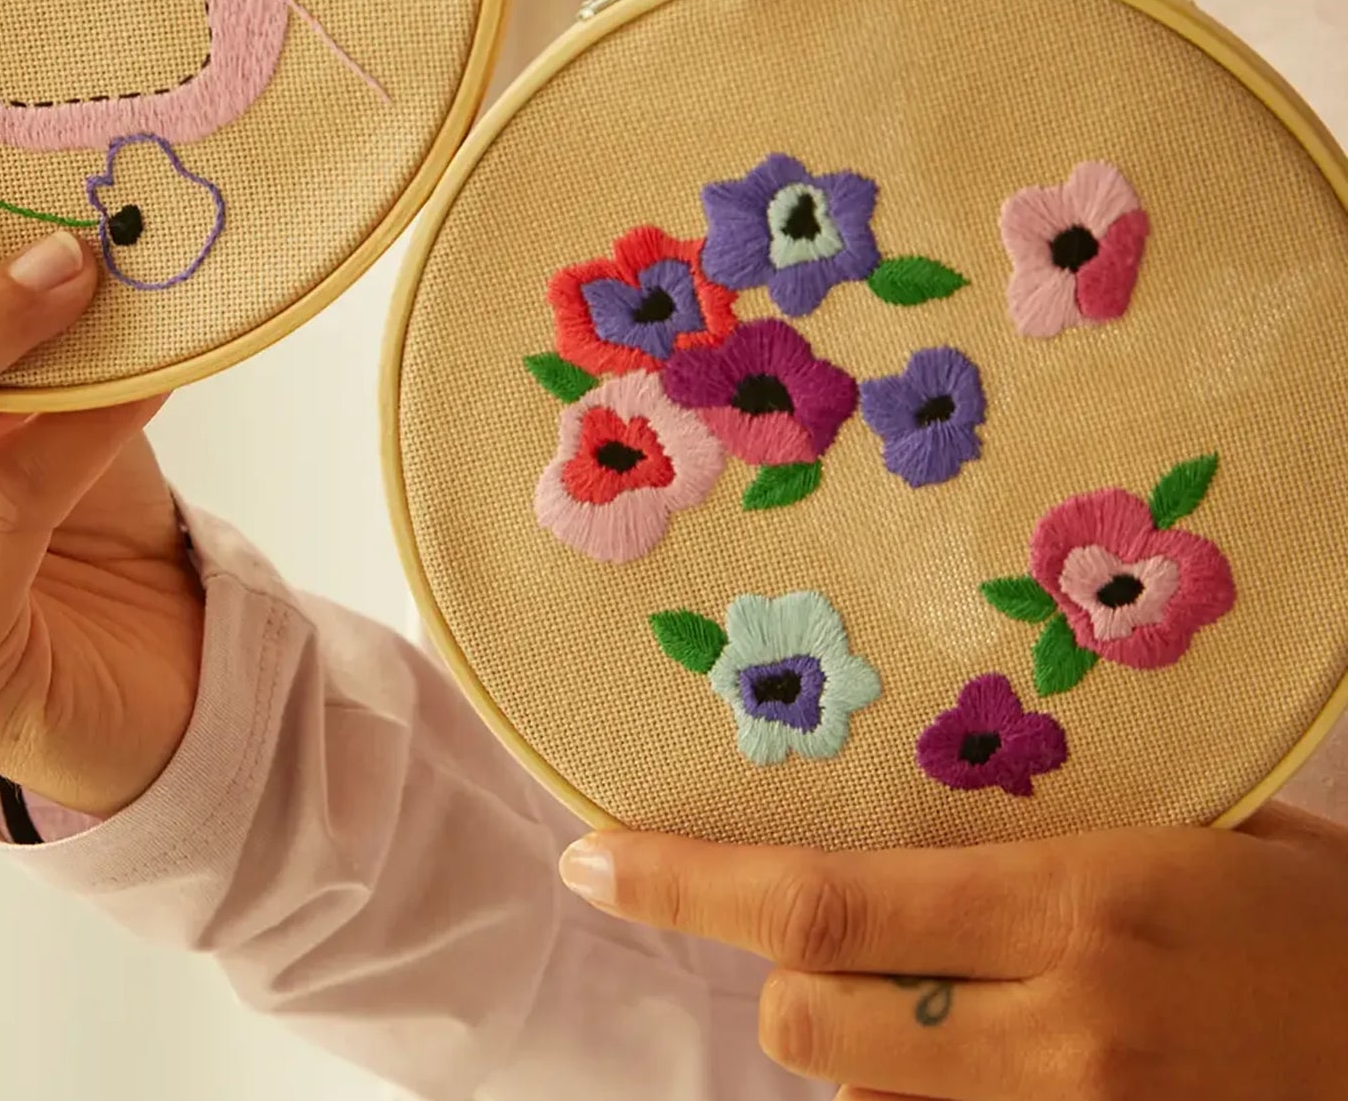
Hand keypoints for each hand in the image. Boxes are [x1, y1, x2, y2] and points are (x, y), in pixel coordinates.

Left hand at [559, 803, 1347, 1098]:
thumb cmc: (1340, 929)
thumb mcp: (1209, 835)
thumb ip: (1063, 830)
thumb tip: (940, 810)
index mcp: (1077, 906)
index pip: (820, 902)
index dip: (682, 885)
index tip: (589, 858)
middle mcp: (1062, 1034)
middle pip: (812, 1026)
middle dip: (776, 979)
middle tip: (801, 933)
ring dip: (862, 1049)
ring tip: (940, 993)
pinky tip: (996, 1053)